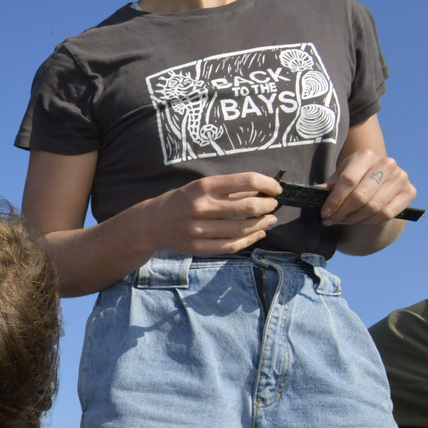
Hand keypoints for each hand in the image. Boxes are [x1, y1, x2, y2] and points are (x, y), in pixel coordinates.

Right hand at [138, 173, 279, 255]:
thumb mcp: (202, 187)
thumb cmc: (181, 201)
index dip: (267, 184)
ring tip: (269, 220)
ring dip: (262, 224)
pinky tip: (257, 234)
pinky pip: (231, 246)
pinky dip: (249, 240)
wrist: (152, 223)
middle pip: (247, 208)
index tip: (276, 188)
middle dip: (267, 206)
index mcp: (204, 187)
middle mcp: (201, 207)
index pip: (246, 181)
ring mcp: (199, 229)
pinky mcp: (198, 246)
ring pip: (242, 229)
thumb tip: (261, 192)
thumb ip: (230, 189)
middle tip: (273, 205)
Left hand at [320, 149, 415, 225]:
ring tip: (344, 221)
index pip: (347, 181)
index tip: (325, 214)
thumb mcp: (338, 179)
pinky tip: (362, 220)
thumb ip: (328, 187)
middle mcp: (386, 163)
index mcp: (365, 156)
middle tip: (332, 220)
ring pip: (372, 207)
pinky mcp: (409, 191)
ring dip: (354, 219)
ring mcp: (400, 176)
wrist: (379, 185)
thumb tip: (316, 195)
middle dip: (342, 213)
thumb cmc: (353, 181)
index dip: (334, 201)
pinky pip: (386, 213)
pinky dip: (370, 220)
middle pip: (359, 196)